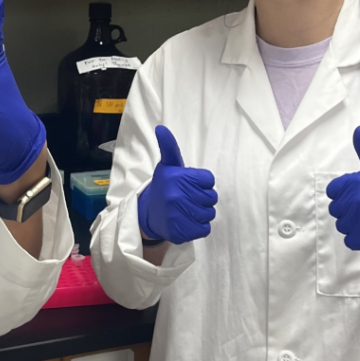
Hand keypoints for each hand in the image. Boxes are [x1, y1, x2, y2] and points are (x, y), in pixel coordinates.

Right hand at [137, 125, 217, 244]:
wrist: (148, 214)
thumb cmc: (164, 186)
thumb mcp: (167, 165)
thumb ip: (169, 147)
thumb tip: (160, 128)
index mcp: (176, 177)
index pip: (209, 180)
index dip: (202, 183)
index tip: (189, 184)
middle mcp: (176, 195)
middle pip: (211, 197)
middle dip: (203, 198)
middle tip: (188, 198)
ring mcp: (177, 215)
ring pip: (209, 214)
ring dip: (202, 213)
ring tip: (187, 210)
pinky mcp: (180, 232)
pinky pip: (204, 229)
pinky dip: (199, 227)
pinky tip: (186, 221)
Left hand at [326, 126, 359, 251]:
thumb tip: (359, 129)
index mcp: (358, 181)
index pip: (332, 191)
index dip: (343, 194)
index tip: (358, 195)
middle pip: (336, 210)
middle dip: (348, 210)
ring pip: (342, 226)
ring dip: (354, 225)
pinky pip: (351, 241)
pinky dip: (359, 239)